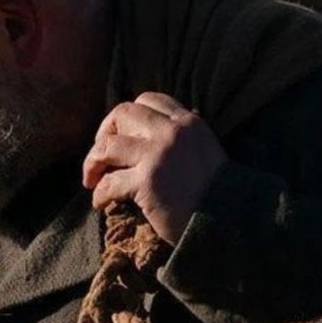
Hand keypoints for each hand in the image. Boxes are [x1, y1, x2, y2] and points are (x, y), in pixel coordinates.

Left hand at [81, 92, 227, 245]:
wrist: (229, 223)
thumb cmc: (216, 194)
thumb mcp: (205, 151)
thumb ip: (182, 137)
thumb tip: (155, 128)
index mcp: (188, 121)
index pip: (148, 100)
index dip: (127, 117)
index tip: (119, 136)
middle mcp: (172, 131)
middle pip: (122, 113)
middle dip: (104, 133)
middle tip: (101, 157)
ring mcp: (158, 154)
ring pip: (108, 145)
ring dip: (93, 162)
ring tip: (92, 180)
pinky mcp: (147, 181)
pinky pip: (109, 182)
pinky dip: (99, 193)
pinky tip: (101, 203)